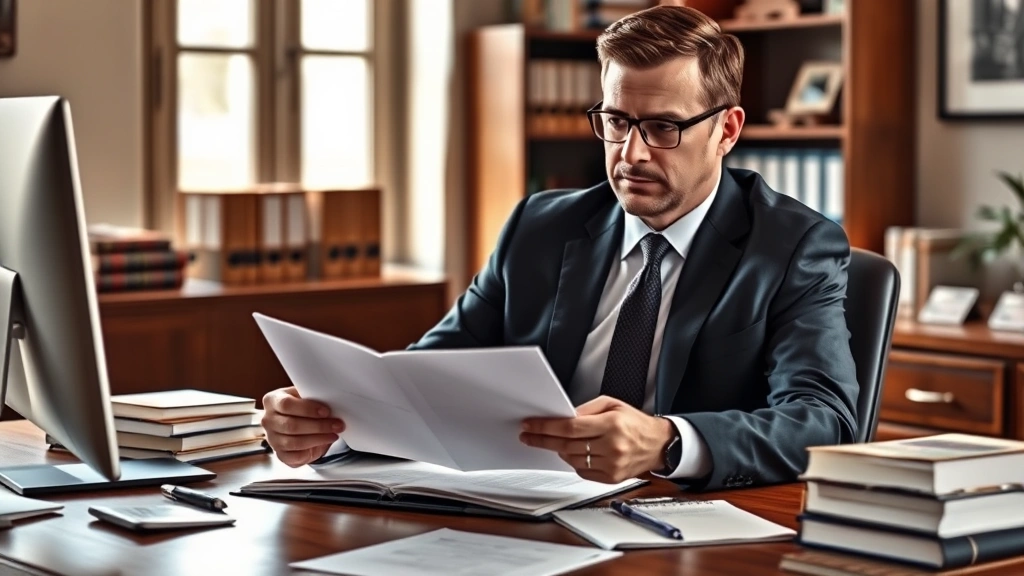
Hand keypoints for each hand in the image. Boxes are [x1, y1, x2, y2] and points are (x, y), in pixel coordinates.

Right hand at [262, 387, 344, 466]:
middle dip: (318, 426)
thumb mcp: (305, 396)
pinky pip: (295, 456)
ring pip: (294, 442)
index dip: (308, 409)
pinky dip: (311, 450)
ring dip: (318, 438)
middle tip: (337, 425)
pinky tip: (323, 443)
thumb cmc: (303, 408)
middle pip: (291, 425)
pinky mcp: (280, 454)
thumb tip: (332, 399)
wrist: (299, 425)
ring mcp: (272, 439)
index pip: (286, 404)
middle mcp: (268, 420)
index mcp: (272, 401)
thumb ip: (312, 396)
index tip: (326, 411)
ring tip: (334, 434)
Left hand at [519, 396, 673, 483]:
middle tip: (528, 435)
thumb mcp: (612, 404)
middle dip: (543, 439)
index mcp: (611, 424)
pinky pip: (581, 471)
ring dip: (557, 450)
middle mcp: (612, 446)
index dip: (546, 427)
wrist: (658, 444)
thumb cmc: (635, 423)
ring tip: (550, 442)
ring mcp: (612, 464)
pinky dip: (572, 462)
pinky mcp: (611, 478)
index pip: (570, 427)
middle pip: (566, 445)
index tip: (531, 425)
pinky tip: (570, 453)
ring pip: (571, 459)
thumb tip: (563, 415)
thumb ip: (587, 409)